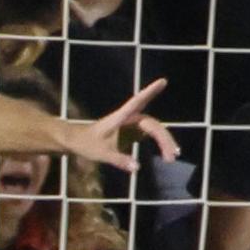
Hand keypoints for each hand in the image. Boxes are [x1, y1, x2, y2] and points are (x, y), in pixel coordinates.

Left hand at [60, 78, 178, 172]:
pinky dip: (160, 143)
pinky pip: (151, 135)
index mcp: (120, 118)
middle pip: (153, 124)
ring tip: (171, 158)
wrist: (77, 141)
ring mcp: (132, 125)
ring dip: (164, 142)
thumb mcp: (101, 154)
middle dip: (164, 138)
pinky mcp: (132, 132)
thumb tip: (136, 167)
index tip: (163, 81)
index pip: (137, 102)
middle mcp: (129, 119)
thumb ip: (119, 160)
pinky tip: (167, 154)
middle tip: (172, 156)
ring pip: (154, 130)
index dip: (150, 92)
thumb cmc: (86, 143)